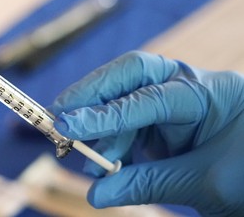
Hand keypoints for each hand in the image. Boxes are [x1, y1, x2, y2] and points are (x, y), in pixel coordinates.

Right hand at [51, 51, 243, 215]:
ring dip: (99, 127)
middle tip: (59, 117)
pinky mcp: (165, 120)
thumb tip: (95, 195)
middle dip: (93, 95)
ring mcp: (176, 100)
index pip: (150, 96)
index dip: (105, 113)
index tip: (67, 125)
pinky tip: (103, 161)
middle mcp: (190, 86)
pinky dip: (111, 139)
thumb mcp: (203, 184)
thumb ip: (146, 184)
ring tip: (83, 158)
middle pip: (131, 75)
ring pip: (125, 98)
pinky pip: (129, 121)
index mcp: (211, 93)